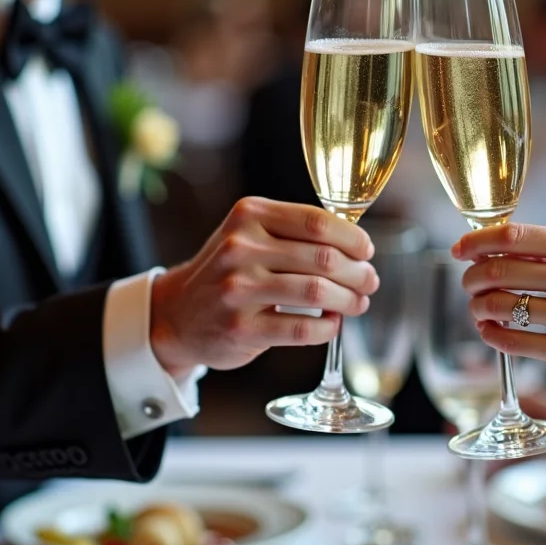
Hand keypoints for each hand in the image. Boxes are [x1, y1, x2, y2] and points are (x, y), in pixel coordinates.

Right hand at [149, 197, 378, 373]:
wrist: (177, 314)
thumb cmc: (228, 271)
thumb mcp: (249, 235)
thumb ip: (294, 232)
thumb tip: (356, 245)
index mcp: (248, 216)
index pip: (317, 221)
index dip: (352, 237)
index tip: (366, 251)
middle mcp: (240, 248)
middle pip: (323, 258)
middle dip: (358, 272)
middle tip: (369, 281)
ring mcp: (238, 290)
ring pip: (318, 292)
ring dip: (349, 299)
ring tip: (358, 303)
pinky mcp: (241, 328)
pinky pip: (303, 329)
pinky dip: (329, 327)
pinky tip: (333, 324)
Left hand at [454, 224, 545, 391]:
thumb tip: (496, 244)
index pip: (513, 237)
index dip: (476, 242)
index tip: (459, 250)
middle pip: (499, 272)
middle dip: (471, 278)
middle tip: (468, 284)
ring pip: (500, 308)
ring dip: (478, 308)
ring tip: (478, 310)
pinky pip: (514, 343)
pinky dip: (491, 335)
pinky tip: (490, 331)